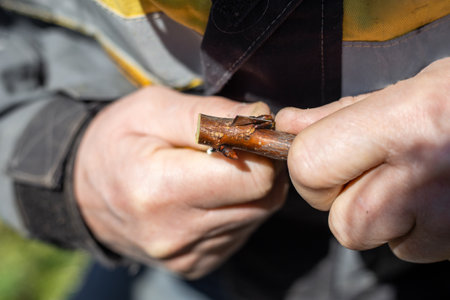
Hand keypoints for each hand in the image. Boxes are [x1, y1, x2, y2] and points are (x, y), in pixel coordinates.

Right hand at [74, 86, 286, 278]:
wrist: (82, 192)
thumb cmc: (116, 142)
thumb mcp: (152, 109)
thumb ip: (210, 114)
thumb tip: (262, 120)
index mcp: (161, 191)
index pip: (255, 179)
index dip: (262, 149)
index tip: (249, 132)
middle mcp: (176, 233)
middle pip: (263, 199)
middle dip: (261, 166)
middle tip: (235, 145)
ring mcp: (187, 255)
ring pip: (258, 215)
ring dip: (249, 187)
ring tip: (215, 168)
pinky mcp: (196, 263)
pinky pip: (241, 230)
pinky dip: (237, 207)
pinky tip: (210, 192)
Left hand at [276, 57, 449, 262]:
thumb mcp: (405, 90)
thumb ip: (339, 114)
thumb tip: (289, 124)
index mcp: (405, 122)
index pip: (311, 167)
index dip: (309, 166)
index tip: (325, 154)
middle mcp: (426, 175)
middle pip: (339, 220)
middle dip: (341, 198)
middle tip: (371, 168)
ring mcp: (449, 217)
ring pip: (370, 238)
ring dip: (377, 215)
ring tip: (409, 180)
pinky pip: (407, 248)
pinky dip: (409, 228)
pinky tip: (432, 197)